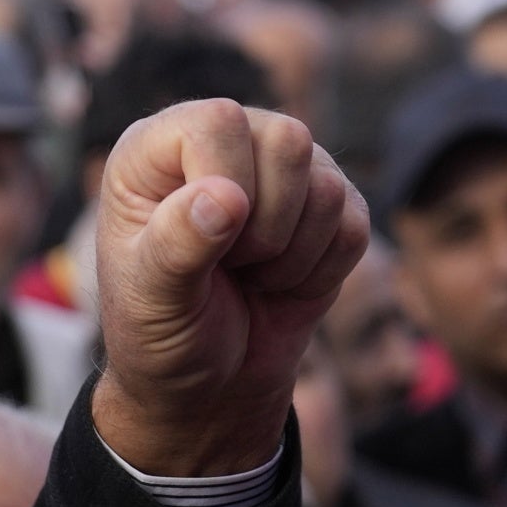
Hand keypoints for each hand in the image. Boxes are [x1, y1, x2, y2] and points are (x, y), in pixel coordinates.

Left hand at [87, 100, 369, 477]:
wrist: (207, 385)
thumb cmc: (160, 336)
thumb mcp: (151, 302)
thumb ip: (176, 247)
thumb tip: (224, 197)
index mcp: (156, 149)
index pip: (219, 121)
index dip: (225, 184)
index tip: (205, 245)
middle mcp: (223, 142)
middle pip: (288, 140)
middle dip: (265, 228)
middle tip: (228, 267)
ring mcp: (281, 170)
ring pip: (328, 185)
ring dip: (291, 257)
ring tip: (249, 277)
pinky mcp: (330, 206)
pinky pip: (354, 225)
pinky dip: (320, 272)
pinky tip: (280, 284)